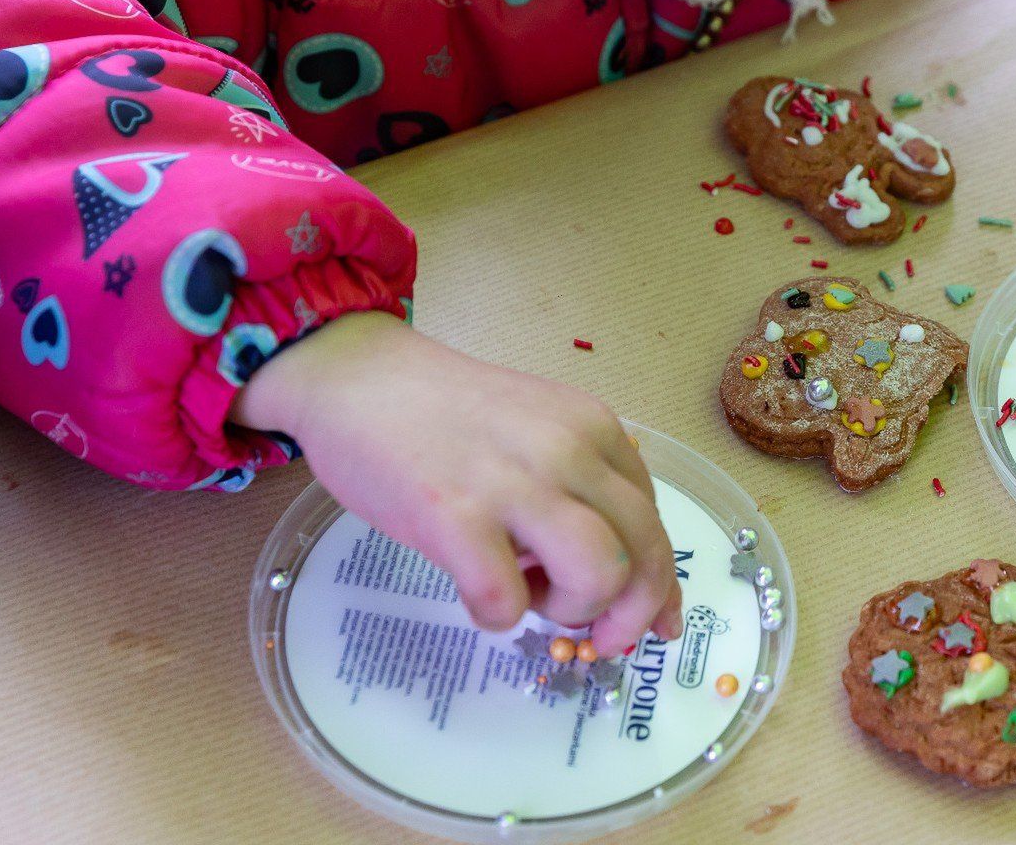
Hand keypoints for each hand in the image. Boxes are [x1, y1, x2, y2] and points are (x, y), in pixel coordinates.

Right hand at [235, 312, 680, 651]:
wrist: (358, 378)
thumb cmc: (446, 414)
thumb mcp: (539, 429)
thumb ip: (580, 484)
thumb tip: (618, 571)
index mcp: (595, 429)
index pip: (655, 521)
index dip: (657, 584)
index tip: (651, 622)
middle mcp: (570, 451)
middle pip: (644, 554)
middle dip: (630, 615)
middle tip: (597, 637)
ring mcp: (514, 483)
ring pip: (601, 575)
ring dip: (571, 609)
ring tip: (529, 593)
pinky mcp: (453, 516)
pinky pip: (506, 600)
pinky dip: (497, 615)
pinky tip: (475, 590)